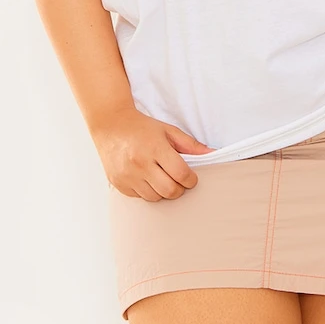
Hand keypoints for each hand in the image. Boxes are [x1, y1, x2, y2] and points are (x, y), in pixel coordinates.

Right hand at [90, 105, 215, 200]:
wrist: (111, 125)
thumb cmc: (142, 127)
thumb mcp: (169, 130)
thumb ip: (191, 145)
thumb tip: (213, 154)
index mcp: (155, 148)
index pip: (180, 173)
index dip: (191, 179)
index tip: (192, 177)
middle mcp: (140, 163)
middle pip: (169, 190)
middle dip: (179, 189)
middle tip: (179, 180)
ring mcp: (127, 175)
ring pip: (155, 197)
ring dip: (163, 191)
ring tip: (162, 177)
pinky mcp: (119, 184)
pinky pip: (140, 198)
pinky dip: (148, 191)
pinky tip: (147, 178)